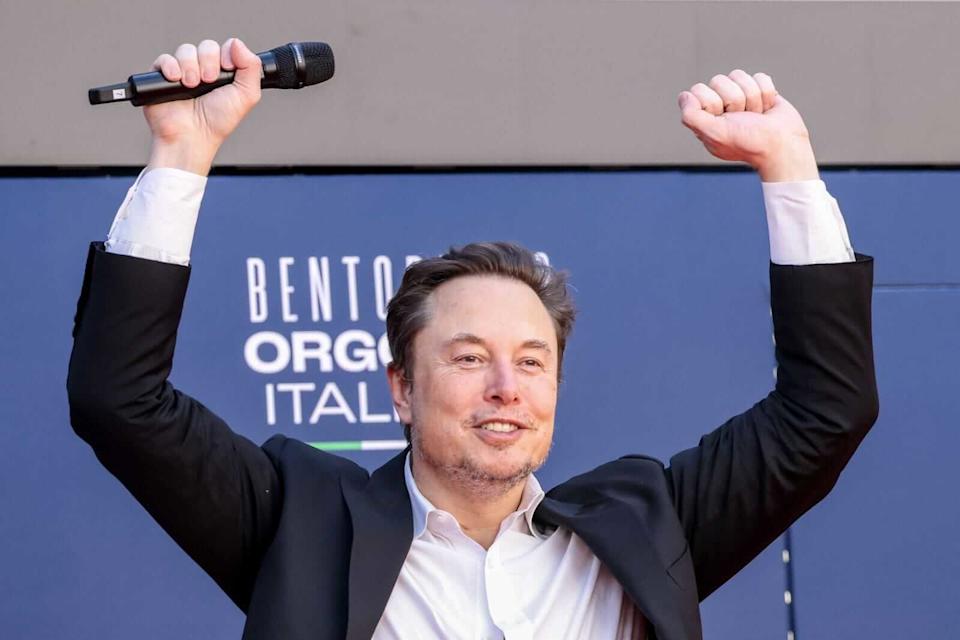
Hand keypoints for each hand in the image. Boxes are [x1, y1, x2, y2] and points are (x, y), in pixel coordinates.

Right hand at [144, 38, 261, 174]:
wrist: (193, 136)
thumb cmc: (218, 122)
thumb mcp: (246, 95)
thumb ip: (251, 67)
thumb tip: (238, 43)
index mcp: (224, 73)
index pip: (226, 48)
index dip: (227, 54)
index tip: (227, 69)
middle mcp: (204, 70)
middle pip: (206, 46)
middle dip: (209, 62)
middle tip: (209, 81)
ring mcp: (183, 72)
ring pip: (186, 50)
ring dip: (191, 66)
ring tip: (192, 86)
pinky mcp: (162, 77)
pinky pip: (164, 59)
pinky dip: (170, 66)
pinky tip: (176, 79)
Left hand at [678, 70, 818, 181]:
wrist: (782, 146)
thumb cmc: (748, 143)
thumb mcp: (714, 134)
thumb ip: (692, 116)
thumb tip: (685, 96)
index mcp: (704, 116)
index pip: (698, 90)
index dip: (712, 102)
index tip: (723, 119)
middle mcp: (719, 104)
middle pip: (719, 80)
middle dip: (735, 101)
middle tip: (742, 120)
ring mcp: (740, 96)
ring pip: (739, 76)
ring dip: (752, 97)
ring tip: (756, 116)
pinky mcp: (759, 90)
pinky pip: (760, 77)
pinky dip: (766, 94)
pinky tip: (766, 110)